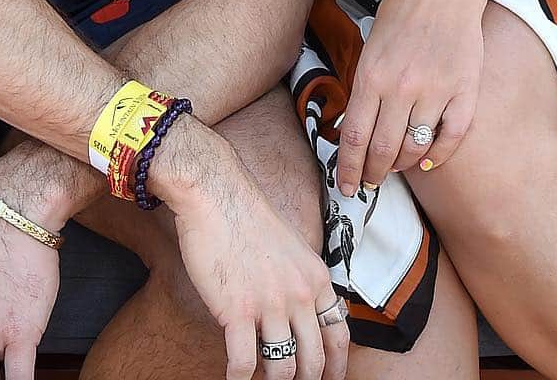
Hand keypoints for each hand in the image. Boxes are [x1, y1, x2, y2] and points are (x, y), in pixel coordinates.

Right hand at [168, 137, 348, 379]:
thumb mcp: (291, 247)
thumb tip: (298, 313)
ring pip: (283, 370)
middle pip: (314, 360)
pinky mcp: (237, 311)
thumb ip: (299, 280)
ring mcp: (269, 305)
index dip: (337, 367)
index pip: (339, 334)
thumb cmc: (247, 216)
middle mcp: (298, 294)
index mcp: (315, 277)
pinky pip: (244, 364)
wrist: (216, 194)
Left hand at [335, 0, 496, 195]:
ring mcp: (435, 90)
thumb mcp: (371, 46)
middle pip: (382, 150)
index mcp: (370, 74)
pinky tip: (428, 162)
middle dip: (372, 173)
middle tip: (370, 180)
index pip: (354, 137)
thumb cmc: (402, 11)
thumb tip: (359, 131)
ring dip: (402, 166)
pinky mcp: (465, 90)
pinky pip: (450, 138)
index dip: (348, 169)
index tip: (347, 188)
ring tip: (395, 168)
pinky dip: (437, 156)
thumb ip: (366, 87)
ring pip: (415, 149)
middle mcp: (401, 87)